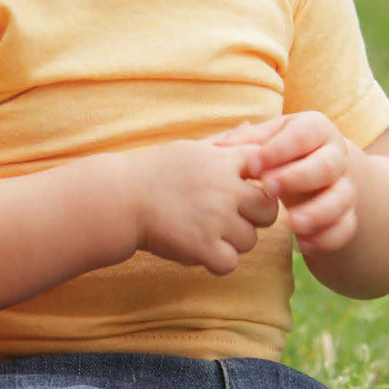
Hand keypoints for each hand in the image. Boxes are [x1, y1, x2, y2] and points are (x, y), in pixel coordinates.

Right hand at [126, 140, 279, 275]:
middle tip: (228, 218)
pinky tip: (200, 250)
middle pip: (269, 210)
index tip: (242, 192)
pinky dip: (217, 262)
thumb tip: (249, 125)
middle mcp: (224, 188)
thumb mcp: (190, 148)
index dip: (261, 184)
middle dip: (253, 218)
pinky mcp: (202, 246)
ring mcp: (215, 218)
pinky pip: (230, 263)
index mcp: (223, 161)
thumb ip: (225, 141)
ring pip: (250, 240)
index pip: (268, 170)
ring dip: (232, 241)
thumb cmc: (154, 172)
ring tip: (206, 232)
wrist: (120, 197)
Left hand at [214, 112, 358, 257]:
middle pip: (327, 165)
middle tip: (269, 189)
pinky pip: (346, 227)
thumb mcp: (267, 139)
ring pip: (341, 198)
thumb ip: (245, 141)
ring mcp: (345, 186)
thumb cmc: (282, 151)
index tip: (253, 166)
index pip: (303, 134)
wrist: (316, 173)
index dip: (279, 150)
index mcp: (315, 129)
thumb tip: (217, 148)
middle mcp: (335, 155)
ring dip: (318, 213)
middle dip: (299, 178)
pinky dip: (328, 237)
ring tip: (292, 225)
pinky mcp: (348, 214)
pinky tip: (305, 244)